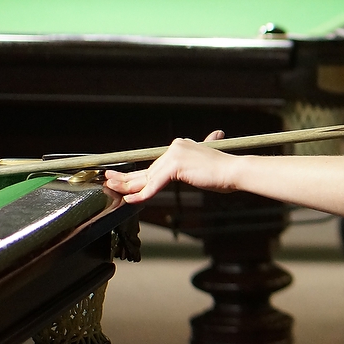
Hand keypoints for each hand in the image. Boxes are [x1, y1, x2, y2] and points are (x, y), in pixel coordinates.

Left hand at [104, 130, 236, 201]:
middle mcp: (174, 147)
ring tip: (113, 191)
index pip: (154, 165)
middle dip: (127, 179)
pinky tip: (130, 200)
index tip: (120, 178)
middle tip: (109, 184)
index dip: (136, 173)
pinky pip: (154, 184)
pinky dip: (142, 194)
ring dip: (128, 186)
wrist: (234, 171)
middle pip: (148, 170)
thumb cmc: (223, 172)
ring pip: (147, 177)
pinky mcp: (176, 166)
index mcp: (179, 146)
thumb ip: (195, 162)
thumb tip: (209, 142)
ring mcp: (174, 155)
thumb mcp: (203, 165)